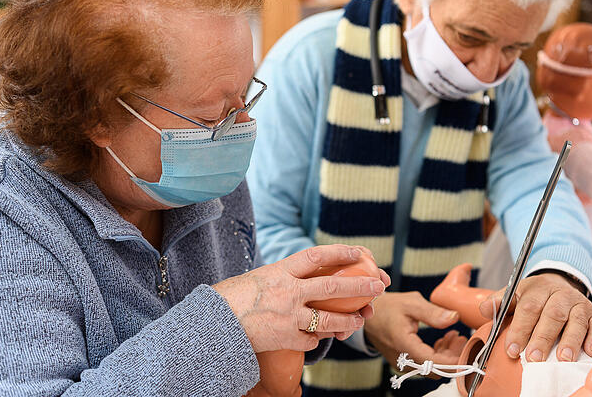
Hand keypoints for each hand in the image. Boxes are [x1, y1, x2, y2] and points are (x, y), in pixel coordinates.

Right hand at [214, 244, 386, 352]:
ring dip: (349, 319)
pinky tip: (324, 336)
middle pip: (333, 287)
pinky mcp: (286, 338)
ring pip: (330, 319)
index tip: (358, 252)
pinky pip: (311, 338)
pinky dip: (319, 337)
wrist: (212, 325)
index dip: (340, 253)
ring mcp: (289, 316)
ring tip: (360, 318)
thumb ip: (283, 277)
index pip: (316, 256)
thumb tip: (304, 277)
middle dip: (360, 286)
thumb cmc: (231, 298)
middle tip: (378, 285)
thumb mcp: (259, 278)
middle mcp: (288, 292)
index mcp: (280, 271)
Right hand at [365, 291, 466, 368]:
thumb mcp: (411, 303)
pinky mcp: (405, 361)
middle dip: (452, 357)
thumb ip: (433, 312)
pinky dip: (438, 354)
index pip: (432, 362)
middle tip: (463, 340)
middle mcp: (402, 358)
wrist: (368, 314)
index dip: (453, 361)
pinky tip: (444, 340)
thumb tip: (454, 318)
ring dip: (446, 355)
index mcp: (403, 344)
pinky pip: (425, 364)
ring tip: (455, 336)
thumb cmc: (387, 307)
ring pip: (431, 368)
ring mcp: (403, 362)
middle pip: (434, 369)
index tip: (467, 351)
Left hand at [479, 272, 591, 362]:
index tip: (511, 349)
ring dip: (570, 341)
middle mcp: (560, 294)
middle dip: (542, 338)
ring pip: (575, 321)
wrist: (559, 283)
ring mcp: (579, 303)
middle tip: (533, 358)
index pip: (528, 308)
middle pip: (552, 315)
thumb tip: (484, 309)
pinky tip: (591, 351)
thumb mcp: (515, 294)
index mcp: (537, 288)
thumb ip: (499, 302)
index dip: (519, 329)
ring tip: (563, 359)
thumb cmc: (534, 297)